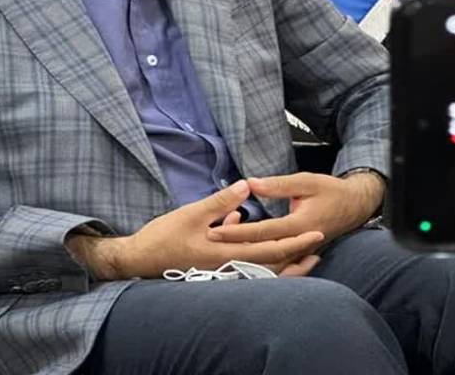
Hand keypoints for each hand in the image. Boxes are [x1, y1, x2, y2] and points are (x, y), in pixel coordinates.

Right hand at [66, 181, 323, 279]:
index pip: (270, 251)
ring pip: (256, 263)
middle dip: (295, 255)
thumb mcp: (191, 215)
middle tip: (319, 245)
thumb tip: (247, 186)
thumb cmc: (161, 238)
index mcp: (226, 255)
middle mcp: (227, 266)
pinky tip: (242, 222)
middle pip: (270, 264)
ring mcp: (219, 268)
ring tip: (299, 246)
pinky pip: (238, 257)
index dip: (295, 243)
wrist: (135, 260)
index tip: (317, 234)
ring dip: (278, 255)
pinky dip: (249, 246)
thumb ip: (221, 202)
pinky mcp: (211, 264)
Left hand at [204, 171, 383, 248]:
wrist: (354, 207)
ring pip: (264, 261)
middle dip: (232, 248)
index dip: (237, 232)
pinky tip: (236, 253)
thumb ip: (278, 185)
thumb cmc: (331, 191)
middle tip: (207, 242)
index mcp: (298, 225)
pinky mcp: (296, 254)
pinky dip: (254, 260)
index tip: (215, 231)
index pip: (261, 232)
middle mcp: (296, 243)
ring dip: (241, 256)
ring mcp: (297, 252)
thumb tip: (250, 183)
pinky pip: (272, 262)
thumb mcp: (306, 181)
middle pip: (258, 252)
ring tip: (216, 251)